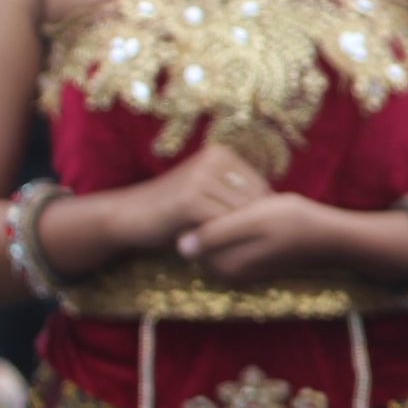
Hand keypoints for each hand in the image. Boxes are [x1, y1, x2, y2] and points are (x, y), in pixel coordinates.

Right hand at [107, 143, 270, 253]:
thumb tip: (281, 205)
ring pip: (240, 215)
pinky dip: (223, 242)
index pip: (262, 188)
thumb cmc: (173, 210)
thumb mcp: (208, 192)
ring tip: (229, 250)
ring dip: (238, 236)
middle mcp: (212, 159)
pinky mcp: (190, 200)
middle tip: (244, 248)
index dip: (260, 216)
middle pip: (254, 201)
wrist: (127, 216)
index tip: (254, 235)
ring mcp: (201, 178)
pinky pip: (223, 225)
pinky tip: (215, 253)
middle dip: (251, 227)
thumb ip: (237, 193)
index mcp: (221, 154)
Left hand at [178, 194, 340, 286]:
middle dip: (211, 215)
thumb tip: (178, 246)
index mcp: (225, 265)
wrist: (330, 235)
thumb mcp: (253, 221)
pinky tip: (256, 212)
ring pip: (217, 238)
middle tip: (236, 196)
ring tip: (248, 203)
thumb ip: (215, 235)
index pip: (191, 235)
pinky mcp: (251, 263)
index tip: (222, 193)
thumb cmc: (294, 222)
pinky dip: (237, 226)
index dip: (202, 209)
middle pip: (202, 238)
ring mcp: (240, 270)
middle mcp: (229, 273)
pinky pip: (232, 242)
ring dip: (225, 218)